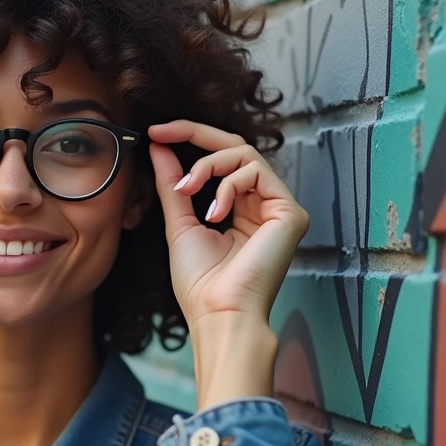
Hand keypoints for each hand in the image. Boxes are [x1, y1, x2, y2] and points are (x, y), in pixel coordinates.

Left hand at [146, 121, 308, 406]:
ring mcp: (279, 208)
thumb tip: (160, 147)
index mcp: (241, 211)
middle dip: (195, 134)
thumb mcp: (180, 223)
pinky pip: (256, 171)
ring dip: (207, 166)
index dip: (190, 139)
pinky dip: (227, 185)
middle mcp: (263, 206)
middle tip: (162, 131)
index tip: (156, 132)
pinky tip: (214, 213)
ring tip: (187, 191)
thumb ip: (174, 184)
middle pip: (235, 148)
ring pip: (244, 154)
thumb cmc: (201, 284)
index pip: (221, 161)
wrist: (219, 314)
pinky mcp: (289, 212)